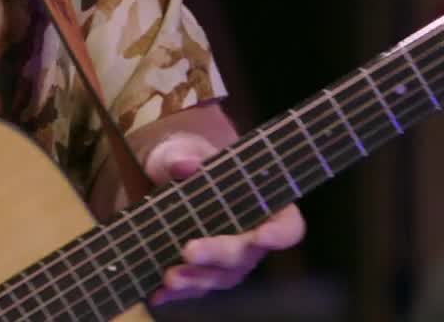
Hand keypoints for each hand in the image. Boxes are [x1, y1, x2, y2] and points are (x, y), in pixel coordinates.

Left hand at [145, 133, 305, 306]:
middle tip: (189, 251)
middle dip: (218, 255)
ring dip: (195, 279)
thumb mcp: (183, 150)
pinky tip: (156, 294)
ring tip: (170, 276)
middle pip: (245, 256)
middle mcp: (251, 239)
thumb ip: (184, 156)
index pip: (287, 226)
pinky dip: (176, 293)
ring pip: (220, 278)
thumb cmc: (188, 159)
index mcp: (264, 206)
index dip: (280, 234)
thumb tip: (184, 165)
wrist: (165, 176)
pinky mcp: (202, 273)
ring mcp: (228, 261)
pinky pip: (194, 288)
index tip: (263, 236)